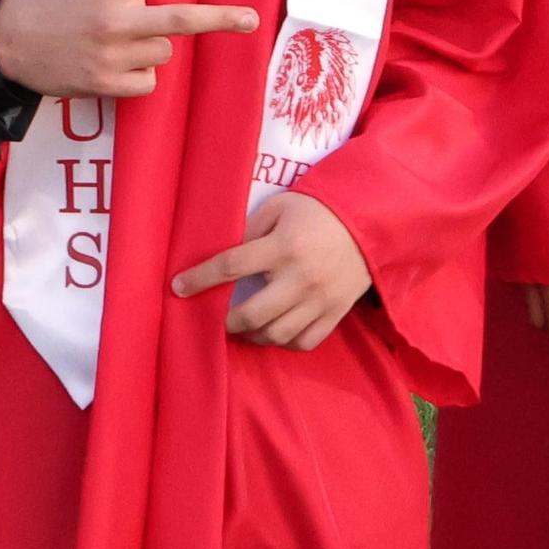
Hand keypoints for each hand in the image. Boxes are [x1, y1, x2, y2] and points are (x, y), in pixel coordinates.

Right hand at [0, 0, 256, 97]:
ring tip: (119, 42)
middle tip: (250, 19)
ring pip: (163, 54)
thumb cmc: (48, 1)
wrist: (3, 39)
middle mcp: (116, 21)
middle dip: (220, 19)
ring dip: (152, 47)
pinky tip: (113, 65)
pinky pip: (146, 81)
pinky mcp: (103, 85)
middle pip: (180, 23)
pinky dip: (139, 74)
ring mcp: (111, 56)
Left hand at [170, 191, 371, 350]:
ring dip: (253, 334)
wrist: (370, 222)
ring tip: (245, 326)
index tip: (178, 287)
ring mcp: (319, 299)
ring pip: (276, 334)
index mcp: (283, 246)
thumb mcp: (282, 207)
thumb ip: (252, 228)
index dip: (200, 278)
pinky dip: (285, 342)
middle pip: (251, 314)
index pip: (231, 266)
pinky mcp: (335, 313)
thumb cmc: (319, 211)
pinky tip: (276, 331)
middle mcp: (299, 277)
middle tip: (218, 317)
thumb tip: (224, 255)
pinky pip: (304, 342)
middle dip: (226, 320)